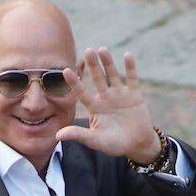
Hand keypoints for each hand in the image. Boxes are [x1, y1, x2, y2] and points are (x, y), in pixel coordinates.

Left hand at [55, 48, 160, 163]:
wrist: (136, 145)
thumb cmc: (114, 144)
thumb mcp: (96, 141)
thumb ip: (79, 135)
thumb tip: (58, 135)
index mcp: (95, 107)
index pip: (82, 92)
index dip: (74, 82)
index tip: (65, 70)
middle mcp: (105, 98)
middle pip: (97, 79)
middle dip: (93, 66)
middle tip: (87, 51)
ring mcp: (120, 95)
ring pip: (113, 75)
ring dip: (108, 63)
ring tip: (102, 50)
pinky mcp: (134, 95)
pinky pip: (132, 78)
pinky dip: (130, 67)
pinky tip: (127, 55)